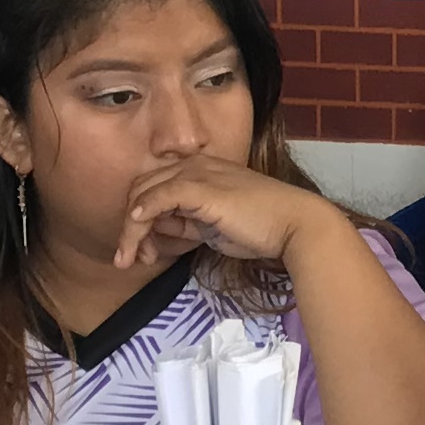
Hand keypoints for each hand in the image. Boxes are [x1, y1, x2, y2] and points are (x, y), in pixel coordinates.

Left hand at [109, 153, 342, 276]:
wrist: (293, 225)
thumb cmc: (260, 229)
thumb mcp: (212, 226)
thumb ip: (186, 223)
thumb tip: (159, 229)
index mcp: (198, 170)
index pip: (153, 188)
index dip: (140, 221)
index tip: (144, 252)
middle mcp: (193, 165)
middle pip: (141, 189)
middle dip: (131, 227)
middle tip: (131, 259)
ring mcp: (196, 173)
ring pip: (144, 194)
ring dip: (131, 230)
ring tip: (131, 258)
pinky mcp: (200, 187)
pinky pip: (158, 196)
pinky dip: (142, 214)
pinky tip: (136, 233)